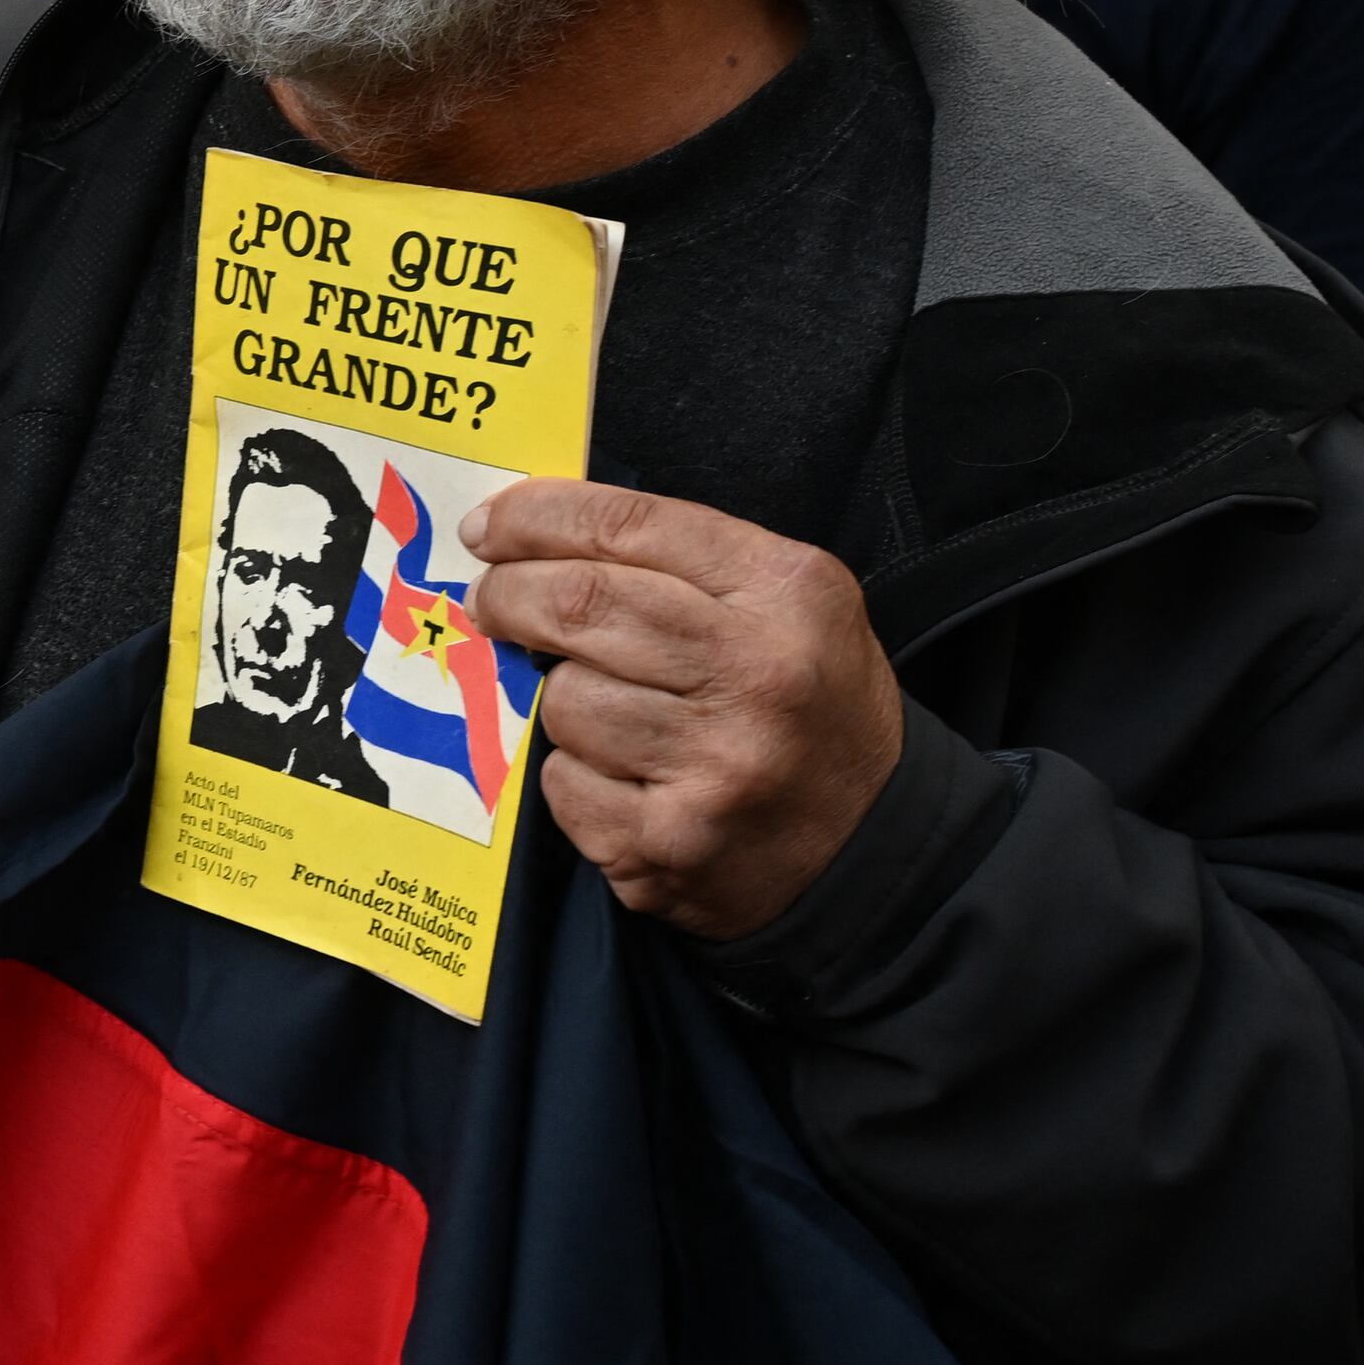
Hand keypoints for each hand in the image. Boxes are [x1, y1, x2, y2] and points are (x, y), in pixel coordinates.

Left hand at [464, 481, 907, 940]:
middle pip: (577, 604)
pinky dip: (576, 775)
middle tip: (489, 600)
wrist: (875, 846)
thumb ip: (676, 560)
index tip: (488, 529)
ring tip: (613, 713)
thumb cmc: (808, 704)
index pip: (627, 526)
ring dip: (562, 699)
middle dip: (509, 595)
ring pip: (564, 700)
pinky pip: (563, 781)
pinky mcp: (668, 843)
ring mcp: (714, 766)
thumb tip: (531, 537)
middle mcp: (758, 675)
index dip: (534, 518)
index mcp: (788, 592)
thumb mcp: (785, 604)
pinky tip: (628, 780)